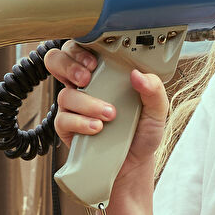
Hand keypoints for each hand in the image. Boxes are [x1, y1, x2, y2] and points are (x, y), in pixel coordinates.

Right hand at [42, 41, 169, 181]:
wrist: (134, 165)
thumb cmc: (142, 133)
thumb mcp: (157, 111)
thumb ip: (154, 90)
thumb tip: (137, 74)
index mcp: (104, 73)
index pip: (82, 48)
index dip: (80, 48)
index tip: (95, 61)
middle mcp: (85, 86)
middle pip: (57, 60)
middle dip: (69, 65)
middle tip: (88, 77)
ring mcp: (74, 107)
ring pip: (64, 93)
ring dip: (87, 103)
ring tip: (109, 115)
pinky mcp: (67, 127)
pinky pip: (63, 119)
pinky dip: (80, 122)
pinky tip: (97, 128)